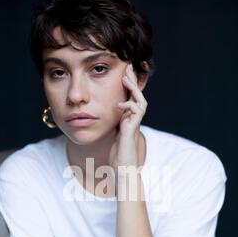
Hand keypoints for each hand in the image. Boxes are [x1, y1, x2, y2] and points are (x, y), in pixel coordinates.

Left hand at [108, 63, 147, 177]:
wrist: (124, 170)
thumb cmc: (117, 156)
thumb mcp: (111, 136)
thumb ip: (109, 125)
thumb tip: (97, 117)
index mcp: (127, 119)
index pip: (129, 97)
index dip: (127, 84)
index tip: (122, 71)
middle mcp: (133, 120)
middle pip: (137, 95)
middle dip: (132, 81)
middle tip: (127, 66)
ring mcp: (134, 125)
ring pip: (140, 101)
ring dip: (133, 89)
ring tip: (125, 78)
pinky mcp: (132, 130)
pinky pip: (136, 113)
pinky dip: (129, 106)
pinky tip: (120, 104)